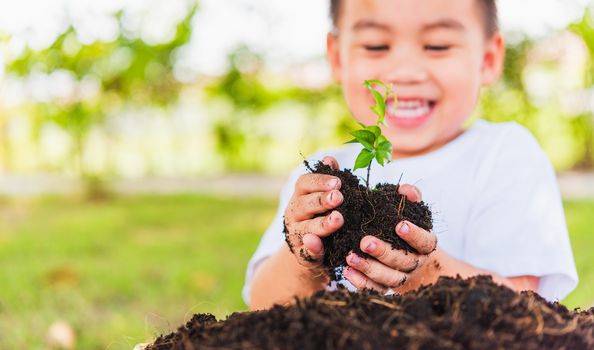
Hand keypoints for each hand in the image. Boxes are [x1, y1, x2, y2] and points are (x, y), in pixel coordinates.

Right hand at [283, 156, 343, 270]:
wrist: (310, 251)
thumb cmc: (320, 217)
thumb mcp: (323, 198)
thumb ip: (328, 181)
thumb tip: (329, 158)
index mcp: (300, 196)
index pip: (304, 183)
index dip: (319, 181)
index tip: (338, 182)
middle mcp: (294, 214)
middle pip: (305, 204)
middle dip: (322, 200)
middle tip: (338, 197)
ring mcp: (296, 235)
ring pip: (307, 228)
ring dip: (322, 224)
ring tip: (338, 219)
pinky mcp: (302, 255)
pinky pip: (306, 252)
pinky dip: (312, 248)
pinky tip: (317, 243)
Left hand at [343, 184, 437, 292]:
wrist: (413, 264)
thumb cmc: (407, 231)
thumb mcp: (412, 213)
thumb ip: (411, 199)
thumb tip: (405, 190)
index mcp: (425, 245)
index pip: (424, 241)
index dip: (414, 234)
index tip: (400, 225)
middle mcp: (415, 264)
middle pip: (402, 261)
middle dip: (383, 252)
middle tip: (365, 242)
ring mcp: (401, 279)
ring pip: (388, 278)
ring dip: (368, 268)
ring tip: (350, 257)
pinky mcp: (386, 288)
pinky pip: (375, 289)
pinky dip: (362, 283)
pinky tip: (347, 272)